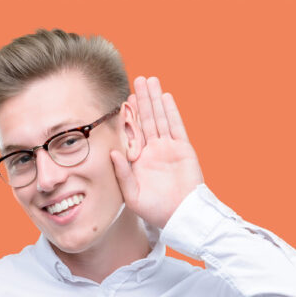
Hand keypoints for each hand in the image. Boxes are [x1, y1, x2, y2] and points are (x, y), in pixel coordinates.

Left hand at [111, 75, 204, 230]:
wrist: (181, 217)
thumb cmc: (155, 210)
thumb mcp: (132, 193)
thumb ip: (122, 172)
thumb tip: (112, 151)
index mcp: (138, 159)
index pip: (131, 131)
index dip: (128, 115)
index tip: (122, 99)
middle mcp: (152, 150)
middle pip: (146, 119)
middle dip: (142, 99)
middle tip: (137, 79)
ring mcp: (168, 148)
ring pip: (159, 118)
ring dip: (154, 99)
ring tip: (149, 80)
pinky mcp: (183, 149)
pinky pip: (175, 126)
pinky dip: (170, 111)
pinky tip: (165, 96)